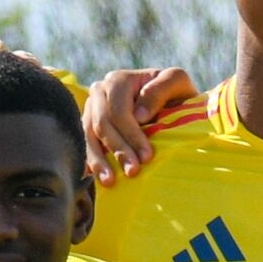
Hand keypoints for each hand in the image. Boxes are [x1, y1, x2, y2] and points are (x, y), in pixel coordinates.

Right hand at [83, 64, 205, 181]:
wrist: (171, 103)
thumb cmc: (176, 93)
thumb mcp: (177, 82)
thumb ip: (162, 88)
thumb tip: (139, 115)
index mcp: (118, 80)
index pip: (119, 110)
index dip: (131, 134)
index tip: (147, 157)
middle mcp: (99, 92)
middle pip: (102, 124)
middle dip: (118, 149)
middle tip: (133, 172)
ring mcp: (91, 109)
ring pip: (89, 136)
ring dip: (99, 160)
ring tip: (110, 181)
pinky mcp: (89, 127)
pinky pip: (85, 145)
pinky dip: (90, 161)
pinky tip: (97, 178)